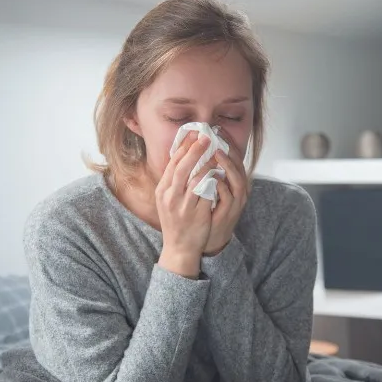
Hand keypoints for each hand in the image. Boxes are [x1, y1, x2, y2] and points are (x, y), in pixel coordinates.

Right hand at [156, 131, 214, 277]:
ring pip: (195, 179)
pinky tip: (219, 173)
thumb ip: (174, 182)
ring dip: (206, 163)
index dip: (183, 147)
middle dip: (194, 150)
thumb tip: (184, 158)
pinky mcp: (196, 214)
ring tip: (215, 153)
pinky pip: (206, 193)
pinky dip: (212, 181)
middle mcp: (170, 197)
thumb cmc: (176, 222)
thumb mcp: (168, 200)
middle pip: (182, 168)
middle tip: (206, 137)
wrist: (179, 247)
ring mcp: (183, 206)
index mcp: (162, 190)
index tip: (193, 133)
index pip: (172, 164)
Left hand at [204, 134, 249, 255]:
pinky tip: (213, 178)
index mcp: (232, 182)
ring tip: (217, 153)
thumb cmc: (206, 211)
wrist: (207, 239)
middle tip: (218, 136)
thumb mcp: (207, 188)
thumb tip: (195, 151)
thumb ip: (205, 171)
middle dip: (230, 149)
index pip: (233, 157)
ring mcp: (235, 202)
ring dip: (228, 166)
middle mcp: (238, 190)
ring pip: (238, 180)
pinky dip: (221, 187)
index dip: (227, 142)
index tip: (217, 128)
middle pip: (239, 165)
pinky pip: (228, 197)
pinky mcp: (229, 213)